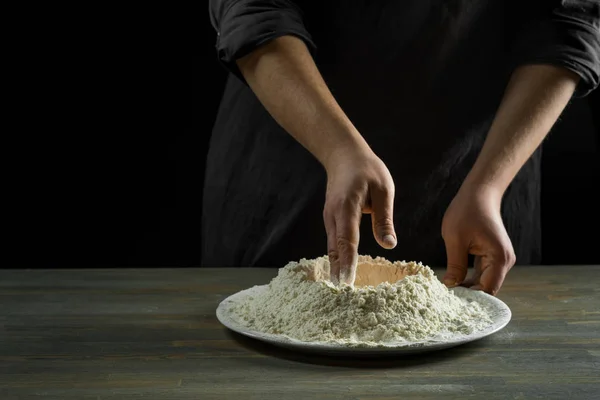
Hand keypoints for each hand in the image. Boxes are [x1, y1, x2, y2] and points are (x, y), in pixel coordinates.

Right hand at [324, 147, 396, 284]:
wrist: (344, 155)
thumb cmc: (367, 170)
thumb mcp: (383, 189)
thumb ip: (384, 218)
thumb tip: (389, 244)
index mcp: (347, 207)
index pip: (347, 240)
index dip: (347, 262)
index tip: (347, 282)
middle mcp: (333, 216)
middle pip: (335, 249)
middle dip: (338, 272)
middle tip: (341, 296)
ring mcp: (330, 218)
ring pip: (331, 247)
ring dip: (336, 267)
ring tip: (341, 290)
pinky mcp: (331, 219)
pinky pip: (333, 242)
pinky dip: (336, 257)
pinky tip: (341, 272)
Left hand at [441, 184, 515, 294]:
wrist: (479, 193)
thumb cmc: (467, 212)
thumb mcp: (455, 240)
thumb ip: (455, 265)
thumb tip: (450, 286)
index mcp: (499, 258)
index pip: (488, 289)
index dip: (471, 298)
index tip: (452, 302)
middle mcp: (505, 261)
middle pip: (487, 287)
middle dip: (469, 294)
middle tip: (447, 300)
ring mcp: (500, 258)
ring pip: (484, 281)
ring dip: (469, 286)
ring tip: (449, 293)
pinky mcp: (493, 255)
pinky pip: (483, 272)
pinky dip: (471, 277)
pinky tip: (456, 281)